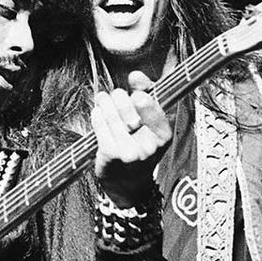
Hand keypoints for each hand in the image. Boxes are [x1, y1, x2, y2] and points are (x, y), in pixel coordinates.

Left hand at [91, 71, 171, 207]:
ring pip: (111, 112)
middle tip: (114, 97)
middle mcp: (148, 144)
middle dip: (119, 97)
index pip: (150, 102)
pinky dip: (97, 115)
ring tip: (102, 99)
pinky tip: (97, 113)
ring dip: (104, 101)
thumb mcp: (152, 127)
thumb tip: (135, 75)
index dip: (140, 93)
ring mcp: (129, 151)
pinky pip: (100, 124)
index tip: (135, 94)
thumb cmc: (139, 147)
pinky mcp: (111, 154)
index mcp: (164, 135)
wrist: (128, 185)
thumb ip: (148, 97)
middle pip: (128, 104)